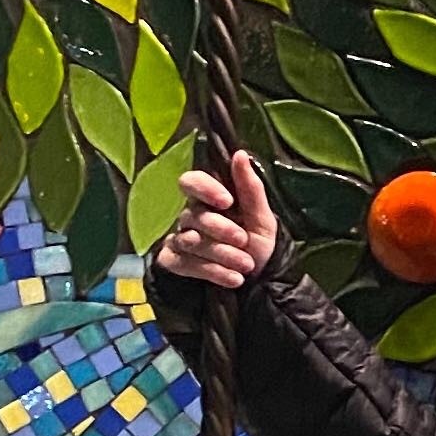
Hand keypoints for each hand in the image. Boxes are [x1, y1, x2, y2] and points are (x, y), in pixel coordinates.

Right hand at [155, 150, 277, 288]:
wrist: (259, 281)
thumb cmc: (258, 245)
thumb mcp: (262, 218)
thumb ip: (250, 188)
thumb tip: (240, 154)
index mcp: (210, 200)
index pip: (191, 181)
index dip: (205, 188)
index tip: (226, 200)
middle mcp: (190, 217)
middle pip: (194, 215)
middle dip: (222, 229)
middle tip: (244, 240)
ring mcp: (179, 239)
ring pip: (191, 241)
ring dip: (223, 254)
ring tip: (247, 265)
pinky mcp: (174, 262)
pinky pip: (185, 264)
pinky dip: (212, 272)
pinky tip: (234, 279)